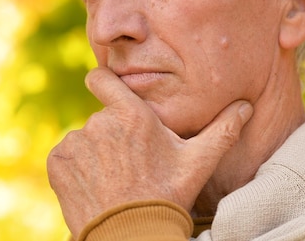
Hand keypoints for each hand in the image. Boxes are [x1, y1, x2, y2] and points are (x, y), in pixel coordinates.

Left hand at [47, 67, 252, 238]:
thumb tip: (246, 106)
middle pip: (101, 118)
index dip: (103, 83)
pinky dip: (76, 167)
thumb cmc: (167, 195)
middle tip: (129, 162)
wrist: (131, 236)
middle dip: (112, 135)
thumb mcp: (198, 163)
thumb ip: (222, 130)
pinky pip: (65, 155)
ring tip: (113, 178)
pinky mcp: (58, 162)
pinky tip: (95, 185)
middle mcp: (99, 122)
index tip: (107, 92)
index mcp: (130, 113)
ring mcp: (76, 142)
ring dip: (94, 153)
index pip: (101, 79)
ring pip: (84, 139)